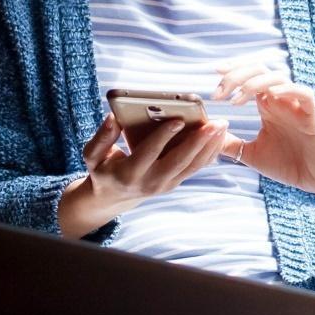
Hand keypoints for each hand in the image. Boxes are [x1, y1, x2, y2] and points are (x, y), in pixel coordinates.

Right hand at [59, 113, 229, 234]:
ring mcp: (165, 185)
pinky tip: (219, 137)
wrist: (113, 197)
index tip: (179, 120)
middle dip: (198, 141)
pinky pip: (195, 168)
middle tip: (214, 123)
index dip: (164, 136)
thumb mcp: (93, 155)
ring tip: (222, 126)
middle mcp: (150, 182)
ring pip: (192, 166)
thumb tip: (112, 118)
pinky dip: (209, 153)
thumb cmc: (103, 169)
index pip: (149, 153)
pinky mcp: (175, 183)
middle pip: (178, 161)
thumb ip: (101, 137)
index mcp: (129, 173)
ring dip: (209, 146)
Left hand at [212, 63, 314, 193]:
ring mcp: (296, 107)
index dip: (232, 71)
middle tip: (218, 93)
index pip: (249, 76)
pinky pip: (304, 93)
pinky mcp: (312, 116)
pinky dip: (288, 90)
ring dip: (255, 83)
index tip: (214, 73)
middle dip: (237, 75)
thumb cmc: (287, 165)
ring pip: (278, 78)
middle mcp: (281, 101)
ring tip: (237, 100)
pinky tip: (271, 96)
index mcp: (267, 106)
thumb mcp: (250, 154)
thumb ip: (229, 143)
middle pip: (260, 71)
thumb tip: (206, 136)